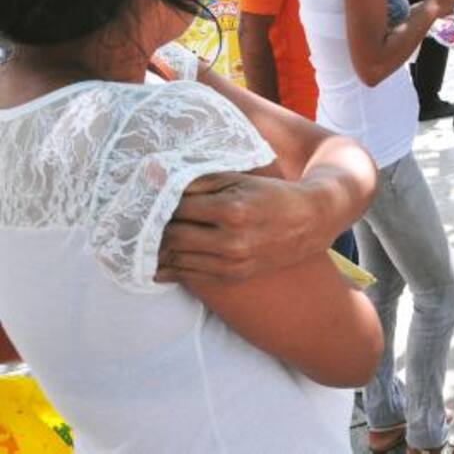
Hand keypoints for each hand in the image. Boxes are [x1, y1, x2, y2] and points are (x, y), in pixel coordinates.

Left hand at [156, 171, 322, 283]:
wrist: (311, 221)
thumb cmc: (273, 193)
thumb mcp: (241, 178)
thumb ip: (200, 179)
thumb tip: (158, 177)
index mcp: (232, 209)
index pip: (177, 207)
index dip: (159, 202)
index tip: (147, 198)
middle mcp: (231, 239)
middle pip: (172, 235)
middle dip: (153, 227)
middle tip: (140, 219)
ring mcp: (233, 261)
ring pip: (178, 258)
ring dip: (158, 249)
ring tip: (147, 239)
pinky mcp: (234, 275)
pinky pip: (191, 276)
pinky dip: (171, 269)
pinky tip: (160, 262)